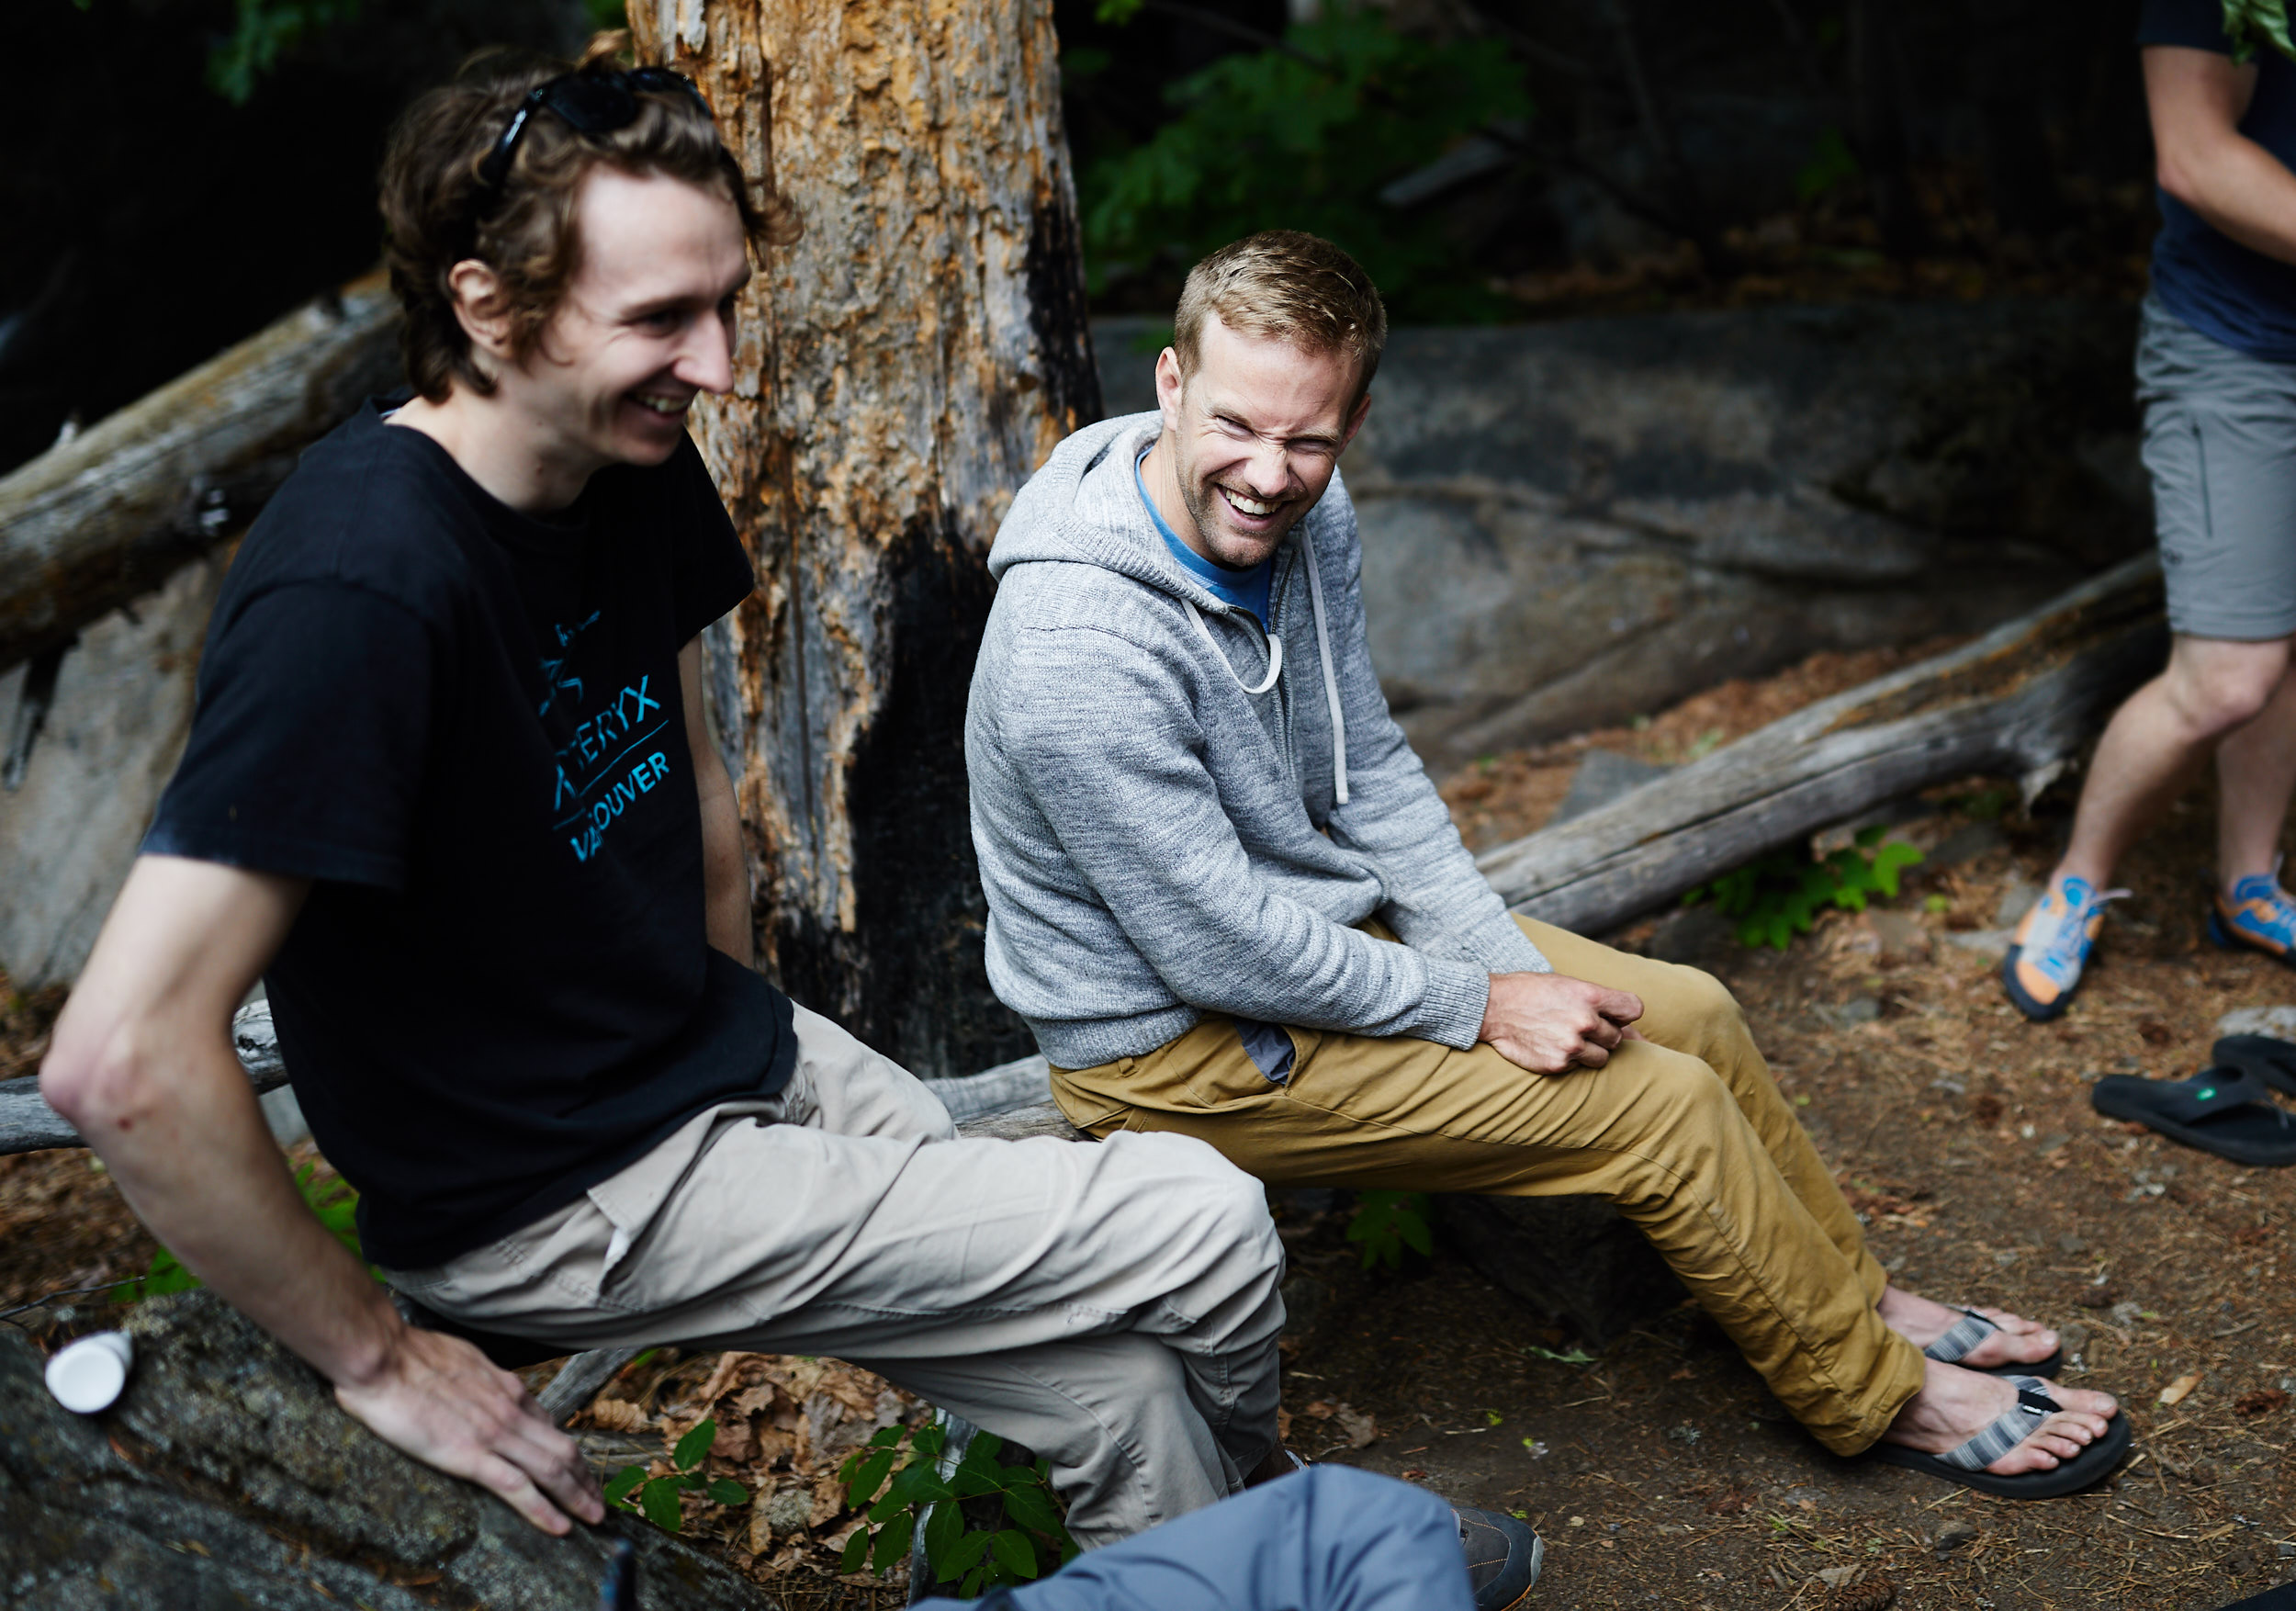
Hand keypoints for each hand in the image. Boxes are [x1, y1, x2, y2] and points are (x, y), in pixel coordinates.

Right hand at [333, 1323, 603, 1533]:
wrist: (385, 1357)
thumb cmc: (412, 1355)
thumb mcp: (465, 1359)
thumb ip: (481, 1379)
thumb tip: (484, 1386)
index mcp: (507, 1387)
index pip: (547, 1424)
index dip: (566, 1449)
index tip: (575, 1467)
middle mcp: (511, 1410)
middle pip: (562, 1448)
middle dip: (585, 1478)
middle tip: (599, 1500)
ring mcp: (495, 1434)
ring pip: (551, 1469)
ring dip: (577, 1496)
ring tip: (594, 1517)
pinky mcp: (471, 1455)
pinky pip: (517, 1488)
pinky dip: (543, 1509)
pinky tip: (560, 1526)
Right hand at [1478, 972, 1643, 1074]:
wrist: (1491, 1007)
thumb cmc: (1530, 991)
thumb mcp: (1567, 985)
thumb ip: (1601, 1005)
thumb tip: (1638, 1035)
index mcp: (1590, 995)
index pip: (1633, 1009)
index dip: (1624, 1015)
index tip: (1611, 1016)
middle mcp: (1585, 1020)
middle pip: (1616, 1037)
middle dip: (1601, 1034)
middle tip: (1575, 1026)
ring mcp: (1572, 1045)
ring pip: (1602, 1057)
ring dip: (1588, 1051)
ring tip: (1563, 1037)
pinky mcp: (1558, 1064)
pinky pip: (1577, 1067)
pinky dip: (1567, 1060)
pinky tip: (1548, 1046)